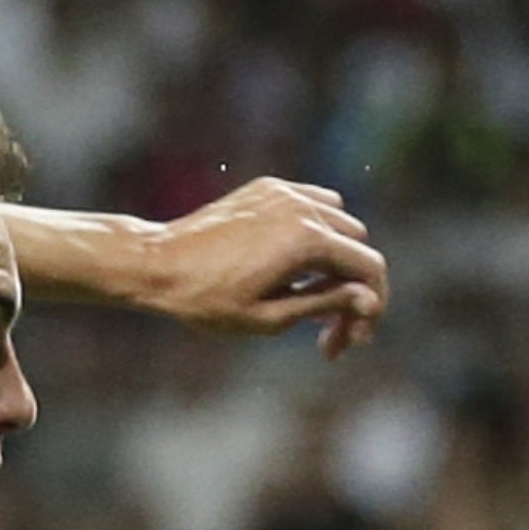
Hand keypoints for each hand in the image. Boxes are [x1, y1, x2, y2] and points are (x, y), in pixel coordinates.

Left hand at [143, 176, 388, 357]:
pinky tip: (294, 264)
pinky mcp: (266, 188)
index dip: (371, 308)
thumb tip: (367, 298)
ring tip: (308, 297)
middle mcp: (302, 208)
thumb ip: (325, 304)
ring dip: (335, 259)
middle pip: (356, 247)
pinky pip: (313, 204)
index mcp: (307, 240)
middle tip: (326, 330)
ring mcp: (284, 192)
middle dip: (351, 288)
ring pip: (339, 222)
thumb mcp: (270, 318)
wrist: (157, 263)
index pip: (370, 269)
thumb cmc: (207, 299)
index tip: (352, 341)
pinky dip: (315, 231)